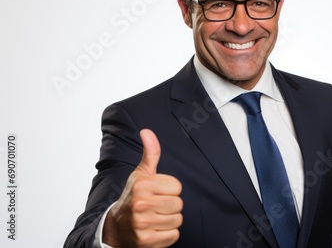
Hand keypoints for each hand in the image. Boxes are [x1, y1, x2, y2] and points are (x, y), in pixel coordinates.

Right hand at [103, 129, 182, 246]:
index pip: (177, 187)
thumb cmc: (132, 197)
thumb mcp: (140, 174)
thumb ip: (150, 153)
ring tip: (155, 217)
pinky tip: (155, 229)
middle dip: (171, 205)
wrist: (115, 228)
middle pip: (179, 204)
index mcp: (141, 186)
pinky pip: (174, 235)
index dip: (170, 189)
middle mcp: (140, 205)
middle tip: (157, 206)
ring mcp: (143, 224)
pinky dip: (167, 234)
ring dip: (169, 220)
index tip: (158, 192)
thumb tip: (147, 131)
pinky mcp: (146, 241)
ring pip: (177, 220)